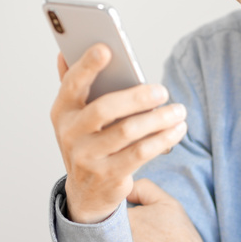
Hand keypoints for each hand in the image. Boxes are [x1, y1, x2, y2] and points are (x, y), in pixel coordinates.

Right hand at [51, 45, 187, 223]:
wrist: (86, 192)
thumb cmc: (87, 142)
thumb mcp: (76, 116)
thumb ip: (73, 84)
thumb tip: (64, 52)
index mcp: (62, 111)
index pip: (72, 84)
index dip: (87, 66)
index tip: (106, 48)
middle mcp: (70, 134)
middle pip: (104, 109)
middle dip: (136, 97)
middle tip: (162, 90)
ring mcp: (88, 157)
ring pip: (128, 132)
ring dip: (158, 119)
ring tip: (178, 110)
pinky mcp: (109, 176)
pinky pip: (141, 153)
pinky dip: (162, 139)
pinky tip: (176, 130)